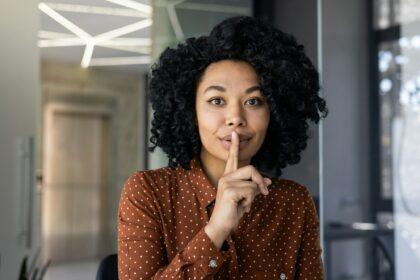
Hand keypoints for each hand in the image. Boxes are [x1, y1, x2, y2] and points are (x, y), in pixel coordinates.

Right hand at [204, 131, 271, 247]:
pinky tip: (242, 208)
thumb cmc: (232, 212)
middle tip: (265, 193)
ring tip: (245, 205)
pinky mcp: (229, 191)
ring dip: (254, 196)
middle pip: (251, 169)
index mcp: (228, 177)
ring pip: (252, 182)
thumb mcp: (246, 198)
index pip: (232, 159)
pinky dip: (250, 202)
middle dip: (260, 181)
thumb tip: (268, 182)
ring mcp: (226, 183)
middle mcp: (226, 177)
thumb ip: (253, 187)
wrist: (221, 226)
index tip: (234, 133)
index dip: (235, 146)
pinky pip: (250, 191)